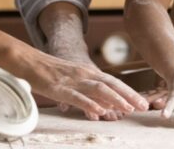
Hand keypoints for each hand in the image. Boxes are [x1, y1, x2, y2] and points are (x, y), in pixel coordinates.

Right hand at [21, 51, 147, 120]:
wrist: (29, 61)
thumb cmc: (51, 73)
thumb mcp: (73, 81)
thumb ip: (88, 94)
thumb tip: (102, 109)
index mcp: (89, 72)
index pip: (114, 82)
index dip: (129, 92)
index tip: (142, 103)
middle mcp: (84, 75)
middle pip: (111, 84)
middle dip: (129, 96)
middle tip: (144, 107)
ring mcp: (73, 81)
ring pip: (98, 89)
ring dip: (115, 99)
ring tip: (128, 109)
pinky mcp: (60, 89)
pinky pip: (77, 97)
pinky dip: (89, 104)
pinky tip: (99, 112)